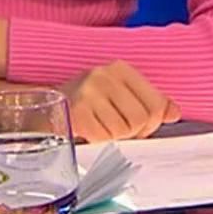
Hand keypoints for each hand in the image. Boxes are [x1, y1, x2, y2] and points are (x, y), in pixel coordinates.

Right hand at [64, 62, 181, 142]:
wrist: (38, 110)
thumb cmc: (83, 105)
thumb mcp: (117, 95)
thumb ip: (149, 102)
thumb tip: (175, 113)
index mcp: (121, 70)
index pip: (157, 104)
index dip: (151, 124)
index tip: (139, 128)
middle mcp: (105, 75)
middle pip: (142, 120)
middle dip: (133, 134)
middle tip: (116, 132)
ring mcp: (89, 92)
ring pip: (123, 132)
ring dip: (113, 139)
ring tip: (98, 130)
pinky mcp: (76, 112)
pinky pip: (102, 139)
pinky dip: (97, 143)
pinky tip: (86, 133)